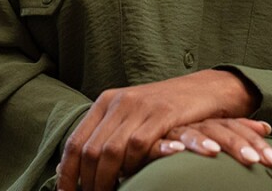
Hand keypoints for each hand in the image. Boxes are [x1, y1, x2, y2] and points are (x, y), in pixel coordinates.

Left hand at [56, 69, 257, 190]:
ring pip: (110, 152)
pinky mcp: (162, 113)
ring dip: (106, 182)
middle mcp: (119, 101)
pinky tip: (136, 178)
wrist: (204, 90)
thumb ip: (108, 136)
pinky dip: (132, 168)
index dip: (67, 174)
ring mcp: (140, 106)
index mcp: (106, 102)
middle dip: (87, 183)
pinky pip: (137, 146)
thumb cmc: (165, 111)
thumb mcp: (131, 117)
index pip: (75, 142)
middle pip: (90, 151)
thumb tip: (75, 169)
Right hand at [152, 117, 271, 167]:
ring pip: (190, 133)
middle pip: (218, 129)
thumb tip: (266, 126)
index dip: (253, 139)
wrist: (135, 120)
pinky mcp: (146, 140)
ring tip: (217, 153)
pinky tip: (177, 151)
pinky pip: (156, 142)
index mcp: (204, 119)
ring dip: (203, 143)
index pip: (232, 126)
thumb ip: (231, 129)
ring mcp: (169, 128)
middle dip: (239, 144)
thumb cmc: (175, 128)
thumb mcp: (204, 130)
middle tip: (258, 160)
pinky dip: (167, 146)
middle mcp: (190, 120)